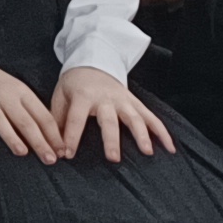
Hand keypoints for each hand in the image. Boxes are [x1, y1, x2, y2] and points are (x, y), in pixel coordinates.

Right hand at [0, 62, 60, 161]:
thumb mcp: (19, 93)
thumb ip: (32, 112)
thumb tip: (52, 140)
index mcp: (22, 93)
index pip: (42, 116)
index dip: (53, 135)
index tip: (60, 152)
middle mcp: (5, 95)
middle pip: (24, 120)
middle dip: (39, 141)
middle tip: (49, 159)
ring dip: (11, 137)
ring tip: (22, 152)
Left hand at [53, 63, 175, 165]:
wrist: (93, 63)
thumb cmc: (73, 85)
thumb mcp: (60, 96)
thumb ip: (57, 119)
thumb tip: (52, 145)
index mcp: (83, 96)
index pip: (75, 119)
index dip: (71, 137)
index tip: (68, 155)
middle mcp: (106, 98)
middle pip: (109, 121)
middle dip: (111, 140)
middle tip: (113, 159)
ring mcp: (124, 100)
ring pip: (135, 118)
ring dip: (143, 135)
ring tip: (148, 152)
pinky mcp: (136, 103)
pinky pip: (152, 118)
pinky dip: (163, 133)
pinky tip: (170, 148)